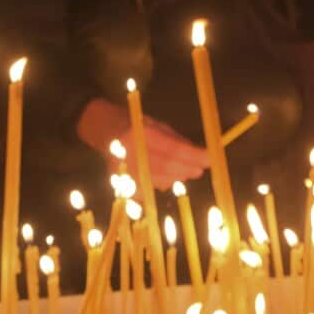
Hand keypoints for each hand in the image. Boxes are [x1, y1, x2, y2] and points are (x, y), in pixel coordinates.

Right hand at [76, 98, 208, 188]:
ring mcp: (124, 170)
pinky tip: (169, 177)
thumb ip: (176, 139)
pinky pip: (148, 189)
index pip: (172, 149)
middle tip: (200, 169)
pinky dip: (162, 183)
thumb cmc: (134, 124)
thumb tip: (198, 153)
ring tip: (188, 171)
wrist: (103, 131)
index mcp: (139, 134)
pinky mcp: (121, 183)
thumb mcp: (156, 124)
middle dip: (187, 169)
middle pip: (167, 167)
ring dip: (177, 177)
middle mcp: (130, 153)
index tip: (210, 158)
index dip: (193, 156)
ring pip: (159, 180)